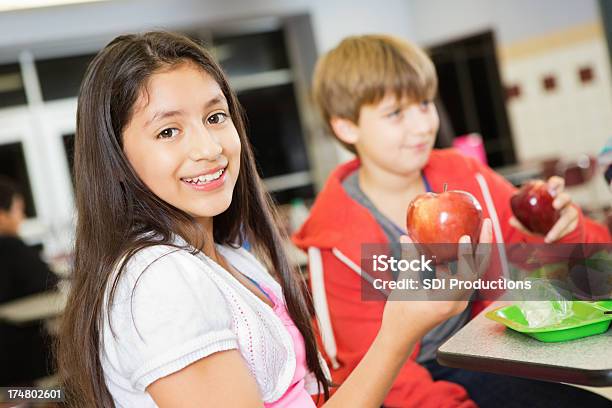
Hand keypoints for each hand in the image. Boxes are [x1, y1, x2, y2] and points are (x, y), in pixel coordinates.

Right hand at [381, 219, 492, 343]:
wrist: (401, 336)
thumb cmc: (399, 316)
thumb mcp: (404, 286)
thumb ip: (409, 261)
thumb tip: (407, 236)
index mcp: (446, 301)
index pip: (464, 276)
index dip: (466, 255)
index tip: (465, 236)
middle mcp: (457, 301)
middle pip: (477, 269)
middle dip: (484, 245)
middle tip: (486, 222)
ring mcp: (458, 300)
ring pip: (472, 270)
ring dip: (475, 250)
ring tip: (477, 227)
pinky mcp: (454, 297)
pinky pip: (461, 274)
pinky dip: (458, 259)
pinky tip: (451, 245)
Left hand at [509, 176, 577, 242]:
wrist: (554, 228)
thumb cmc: (542, 218)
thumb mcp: (530, 217)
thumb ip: (521, 219)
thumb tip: (511, 220)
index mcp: (552, 195)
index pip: (557, 184)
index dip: (555, 183)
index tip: (550, 185)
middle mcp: (563, 202)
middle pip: (566, 197)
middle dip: (561, 199)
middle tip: (555, 205)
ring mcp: (569, 212)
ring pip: (570, 214)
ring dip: (560, 224)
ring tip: (550, 234)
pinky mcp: (572, 223)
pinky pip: (567, 228)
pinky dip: (557, 234)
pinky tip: (549, 239)